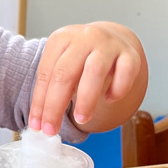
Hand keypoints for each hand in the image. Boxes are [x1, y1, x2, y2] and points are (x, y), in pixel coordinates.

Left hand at [29, 22, 143, 134]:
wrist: (113, 38)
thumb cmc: (82, 57)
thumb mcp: (62, 62)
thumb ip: (52, 86)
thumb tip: (40, 121)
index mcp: (61, 38)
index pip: (45, 73)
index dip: (40, 102)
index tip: (37, 126)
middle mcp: (84, 38)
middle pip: (65, 73)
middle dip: (55, 106)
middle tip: (52, 130)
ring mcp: (108, 44)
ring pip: (95, 71)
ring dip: (86, 99)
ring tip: (81, 119)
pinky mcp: (130, 54)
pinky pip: (126, 72)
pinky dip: (117, 89)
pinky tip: (110, 99)